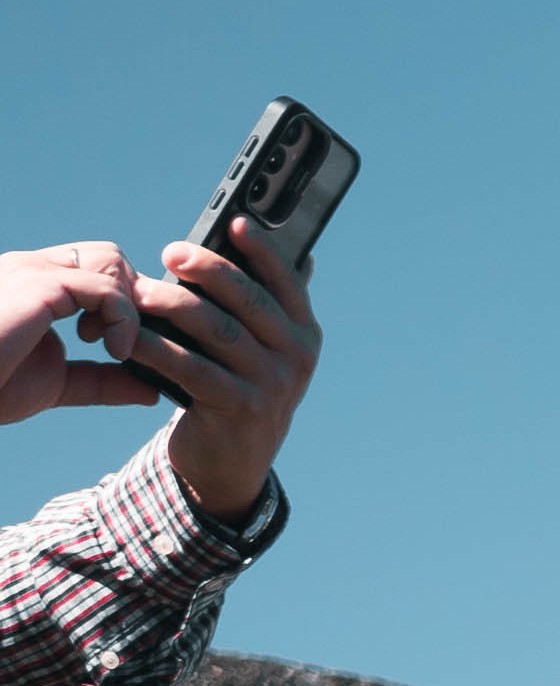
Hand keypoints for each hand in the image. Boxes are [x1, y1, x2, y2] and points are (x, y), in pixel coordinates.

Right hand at [0, 245, 162, 433]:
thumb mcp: (58, 384)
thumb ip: (102, 381)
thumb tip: (150, 389)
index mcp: (33, 286)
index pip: (95, 269)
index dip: (123, 301)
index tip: (124, 345)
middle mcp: (32, 269)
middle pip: (109, 256)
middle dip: (134, 296)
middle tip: (126, 342)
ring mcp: (34, 271)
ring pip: (114, 263)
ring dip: (133, 306)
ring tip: (118, 349)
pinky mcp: (40, 285)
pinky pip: (109, 288)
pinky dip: (126, 321)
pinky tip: (116, 352)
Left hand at [127, 225, 319, 522]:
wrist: (232, 463)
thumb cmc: (239, 390)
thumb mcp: (265, 349)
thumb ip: (275, 307)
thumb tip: (302, 254)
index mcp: (303, 333)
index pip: (287, 282)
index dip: (263, 251)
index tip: (234, 222)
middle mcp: (296, 357)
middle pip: (250, 301)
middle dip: (211, 270)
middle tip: (171, 252)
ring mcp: (272, 385)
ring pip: (219, 331)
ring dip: (174, 306)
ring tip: (138, 293)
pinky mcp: (240, 409)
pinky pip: (193, 369)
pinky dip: (158, 350)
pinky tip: (131, 337)